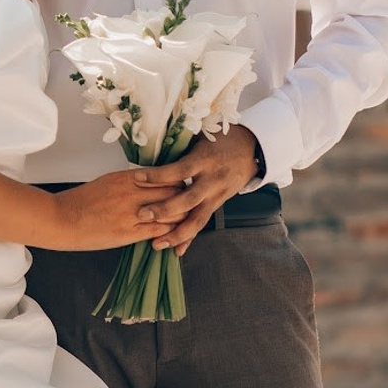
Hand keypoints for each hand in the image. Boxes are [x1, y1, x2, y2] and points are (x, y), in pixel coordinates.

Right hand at [52, 168, 198, 251]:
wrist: (61, 219)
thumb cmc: (81, 201)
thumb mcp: (107, 182)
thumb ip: (129, 182)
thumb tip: (147, 183)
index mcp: (126, 177)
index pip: (165, 175)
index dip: (178, 181)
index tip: (184, 187)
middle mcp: (132, 192)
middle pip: (173, 192)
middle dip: (185, 198)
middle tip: (192, 204)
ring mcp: (131, 213)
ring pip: (170, 212)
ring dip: (181, 217)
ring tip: (188, 221)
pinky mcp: (128, 232)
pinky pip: (158, 230)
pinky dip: (170, 233)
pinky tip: (175, 235)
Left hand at [137, 128, 261, 251]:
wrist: (250, 150)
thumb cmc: (219, 139)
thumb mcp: (201, 136)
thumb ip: (179, 144)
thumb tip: (148, 142)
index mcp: (205, 160)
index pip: (180, 170)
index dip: (159, 175)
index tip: (137, 178)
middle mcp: (212, 180)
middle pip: (188, 200)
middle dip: (165, 210)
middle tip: (142, 215)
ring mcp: (216, 195)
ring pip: (197, 220)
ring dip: (176, 234)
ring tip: (156, 244)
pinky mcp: (217, 205)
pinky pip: (202, 224)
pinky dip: (190, 238)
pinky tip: (176, 251)